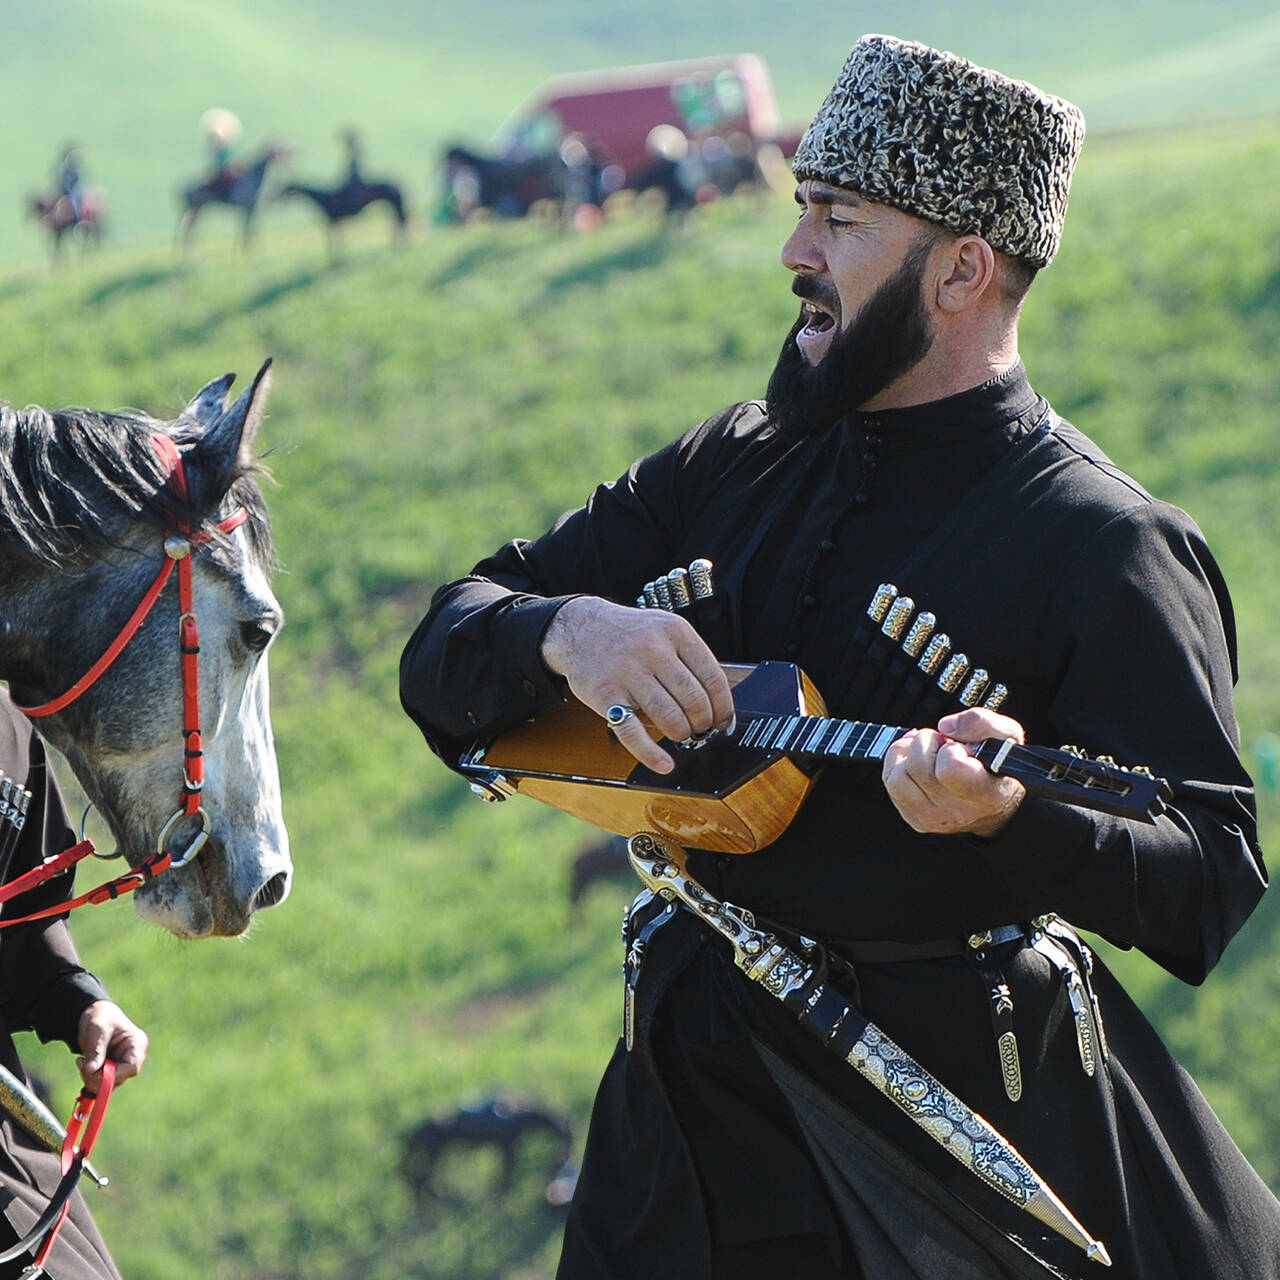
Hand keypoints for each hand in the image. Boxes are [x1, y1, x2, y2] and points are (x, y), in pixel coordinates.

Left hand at [76, 1000, 147, 1091]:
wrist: (94, 1015)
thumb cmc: (100, 1017)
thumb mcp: (97, 1030)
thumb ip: (96, 1051)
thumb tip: (91, 1070)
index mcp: (136, 1044)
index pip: (132, 1067)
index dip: (114, 1074)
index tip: (94, 1071)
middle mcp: (132, 1057)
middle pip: (119, 1078)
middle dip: (97, 1076)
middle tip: (82, 1063)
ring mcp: (122, 1065)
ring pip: (108, 1084)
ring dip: (91, 1077)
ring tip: (81, 1060)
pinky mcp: (111, 1070)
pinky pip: (100, 1083)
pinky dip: (89, 1077)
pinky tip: (83, 1064)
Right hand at [540, 596, 734, 773]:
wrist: (580, 628)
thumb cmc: (627, 634)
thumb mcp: (664, 629)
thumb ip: (689, 658)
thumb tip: (716, 702)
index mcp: (675, 632)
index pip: (713, 678)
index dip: (723, 706)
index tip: (723, 720)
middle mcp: (653, 650)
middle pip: (694, 700)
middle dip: (703, 723)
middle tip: (700, 729)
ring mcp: (628, 672)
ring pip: (669, 717)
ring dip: (681, 734)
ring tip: (680, 734)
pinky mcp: (606, 694)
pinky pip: (633, 732)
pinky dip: (651, 754)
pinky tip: (663, 763)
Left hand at [882, 708, 1026, 837]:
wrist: (997, 802)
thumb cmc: (1000, 766)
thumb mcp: (1008, 735)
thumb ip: (981, 722)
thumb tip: (945, 726)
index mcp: (984, 794)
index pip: (949, 768)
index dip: (951, 749)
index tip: (962, 748)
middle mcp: (957, 812)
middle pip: (917, 767)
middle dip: (927, 743)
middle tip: (944, 744)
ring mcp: (933, 819)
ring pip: (897, 777)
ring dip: (908, 754)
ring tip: (928, 750)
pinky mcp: (915, 819)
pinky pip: (891, 784)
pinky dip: (897, 764)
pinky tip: (915, 758)